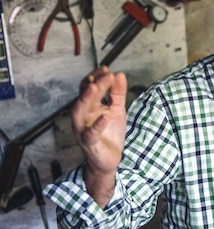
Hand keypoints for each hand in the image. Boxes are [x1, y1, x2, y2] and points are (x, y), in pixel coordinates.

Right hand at [72, 66, 127, 204]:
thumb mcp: (117, 110)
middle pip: (84, 97)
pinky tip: (104, 115)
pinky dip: (97, 125)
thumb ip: (118, 93)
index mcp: (89, 107)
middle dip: (93, 84)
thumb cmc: (109, 133)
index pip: (88, 88)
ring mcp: (84, 130)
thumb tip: (120, 74)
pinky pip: (90, 134)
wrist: (110, 160)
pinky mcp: (90, 144)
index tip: (106, 69)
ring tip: (94, 87)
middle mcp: (83, 117)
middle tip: (105, 74)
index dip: (96, 78)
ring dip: (86, 99)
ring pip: (80, 112)